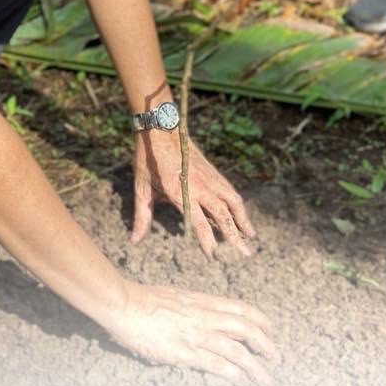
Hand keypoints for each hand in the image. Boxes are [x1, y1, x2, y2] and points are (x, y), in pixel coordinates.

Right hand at [103, 282, 278, 383]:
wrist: (124, 305)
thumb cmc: (143, 299)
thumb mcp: (175, 297)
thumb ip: (192, 307)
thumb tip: (200, 317)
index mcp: (203, 301)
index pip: (241, 309)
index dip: (260, 321)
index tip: (270, 330)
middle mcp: (205, 316)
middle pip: (247, 328)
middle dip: (266, 344)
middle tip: (276, 358)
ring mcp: (197, 334)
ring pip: (237, 350)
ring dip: (255, 367)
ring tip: (265, 379)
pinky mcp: (186, 352)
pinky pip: (217, 365)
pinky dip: (233, 374)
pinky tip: (241, 382)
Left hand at [131, 130, 256, 257]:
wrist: (160, 128)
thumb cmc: (148, 159)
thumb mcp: (141, 187)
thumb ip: (141, 216)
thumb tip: (134, 240)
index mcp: (181, 192)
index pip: (199, 222)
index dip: (207, 241)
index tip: (214, 256)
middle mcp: (200, 186)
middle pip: (223, 215)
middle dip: (235, 236)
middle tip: (246, 254)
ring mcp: (209, 178)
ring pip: (232, 202)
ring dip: (243, 220)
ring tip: (251, 236)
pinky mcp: (213, 172)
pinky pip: (230, 191)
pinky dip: (238, 205)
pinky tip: (241, 214)